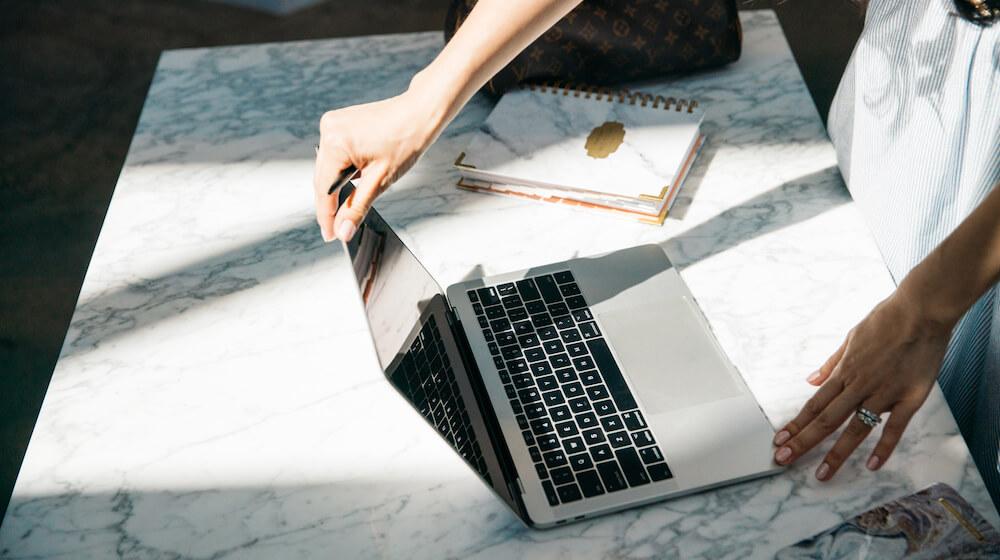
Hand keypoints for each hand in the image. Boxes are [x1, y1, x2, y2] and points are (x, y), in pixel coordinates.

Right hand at [313, 82, 447, 241]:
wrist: (419, 114)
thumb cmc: (406, 141)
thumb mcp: (380, 181)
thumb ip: (357, 207)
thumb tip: (343, 231)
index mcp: (336, 144)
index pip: (324, 190)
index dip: (326, 216)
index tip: (329, 235)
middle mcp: (328, 131)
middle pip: (322, 179)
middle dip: (329, 204)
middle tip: (335, 229)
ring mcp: (331, 125)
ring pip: (327, 167)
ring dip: (335, 187)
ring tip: (343, 211)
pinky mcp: (338, 123)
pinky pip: (333, 154)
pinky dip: (340, 170)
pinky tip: (351, 181)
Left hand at [772, 285, 955, 480]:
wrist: (920, 311)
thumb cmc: (886, 320)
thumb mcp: (850, 338)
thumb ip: (832, 363)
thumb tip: (811, 380)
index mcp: (844, 372)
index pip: (814, 404)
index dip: (796, 424)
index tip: (780, 439)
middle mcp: (859, 386)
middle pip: (826, 420)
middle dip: (803, 442)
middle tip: (784, 459)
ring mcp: (884, 394)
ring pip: (855, 429)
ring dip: (836, 454)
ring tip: (821, 474)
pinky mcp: (909, 398)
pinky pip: (895, 428)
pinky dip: (884, 448)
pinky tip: (871, 465)